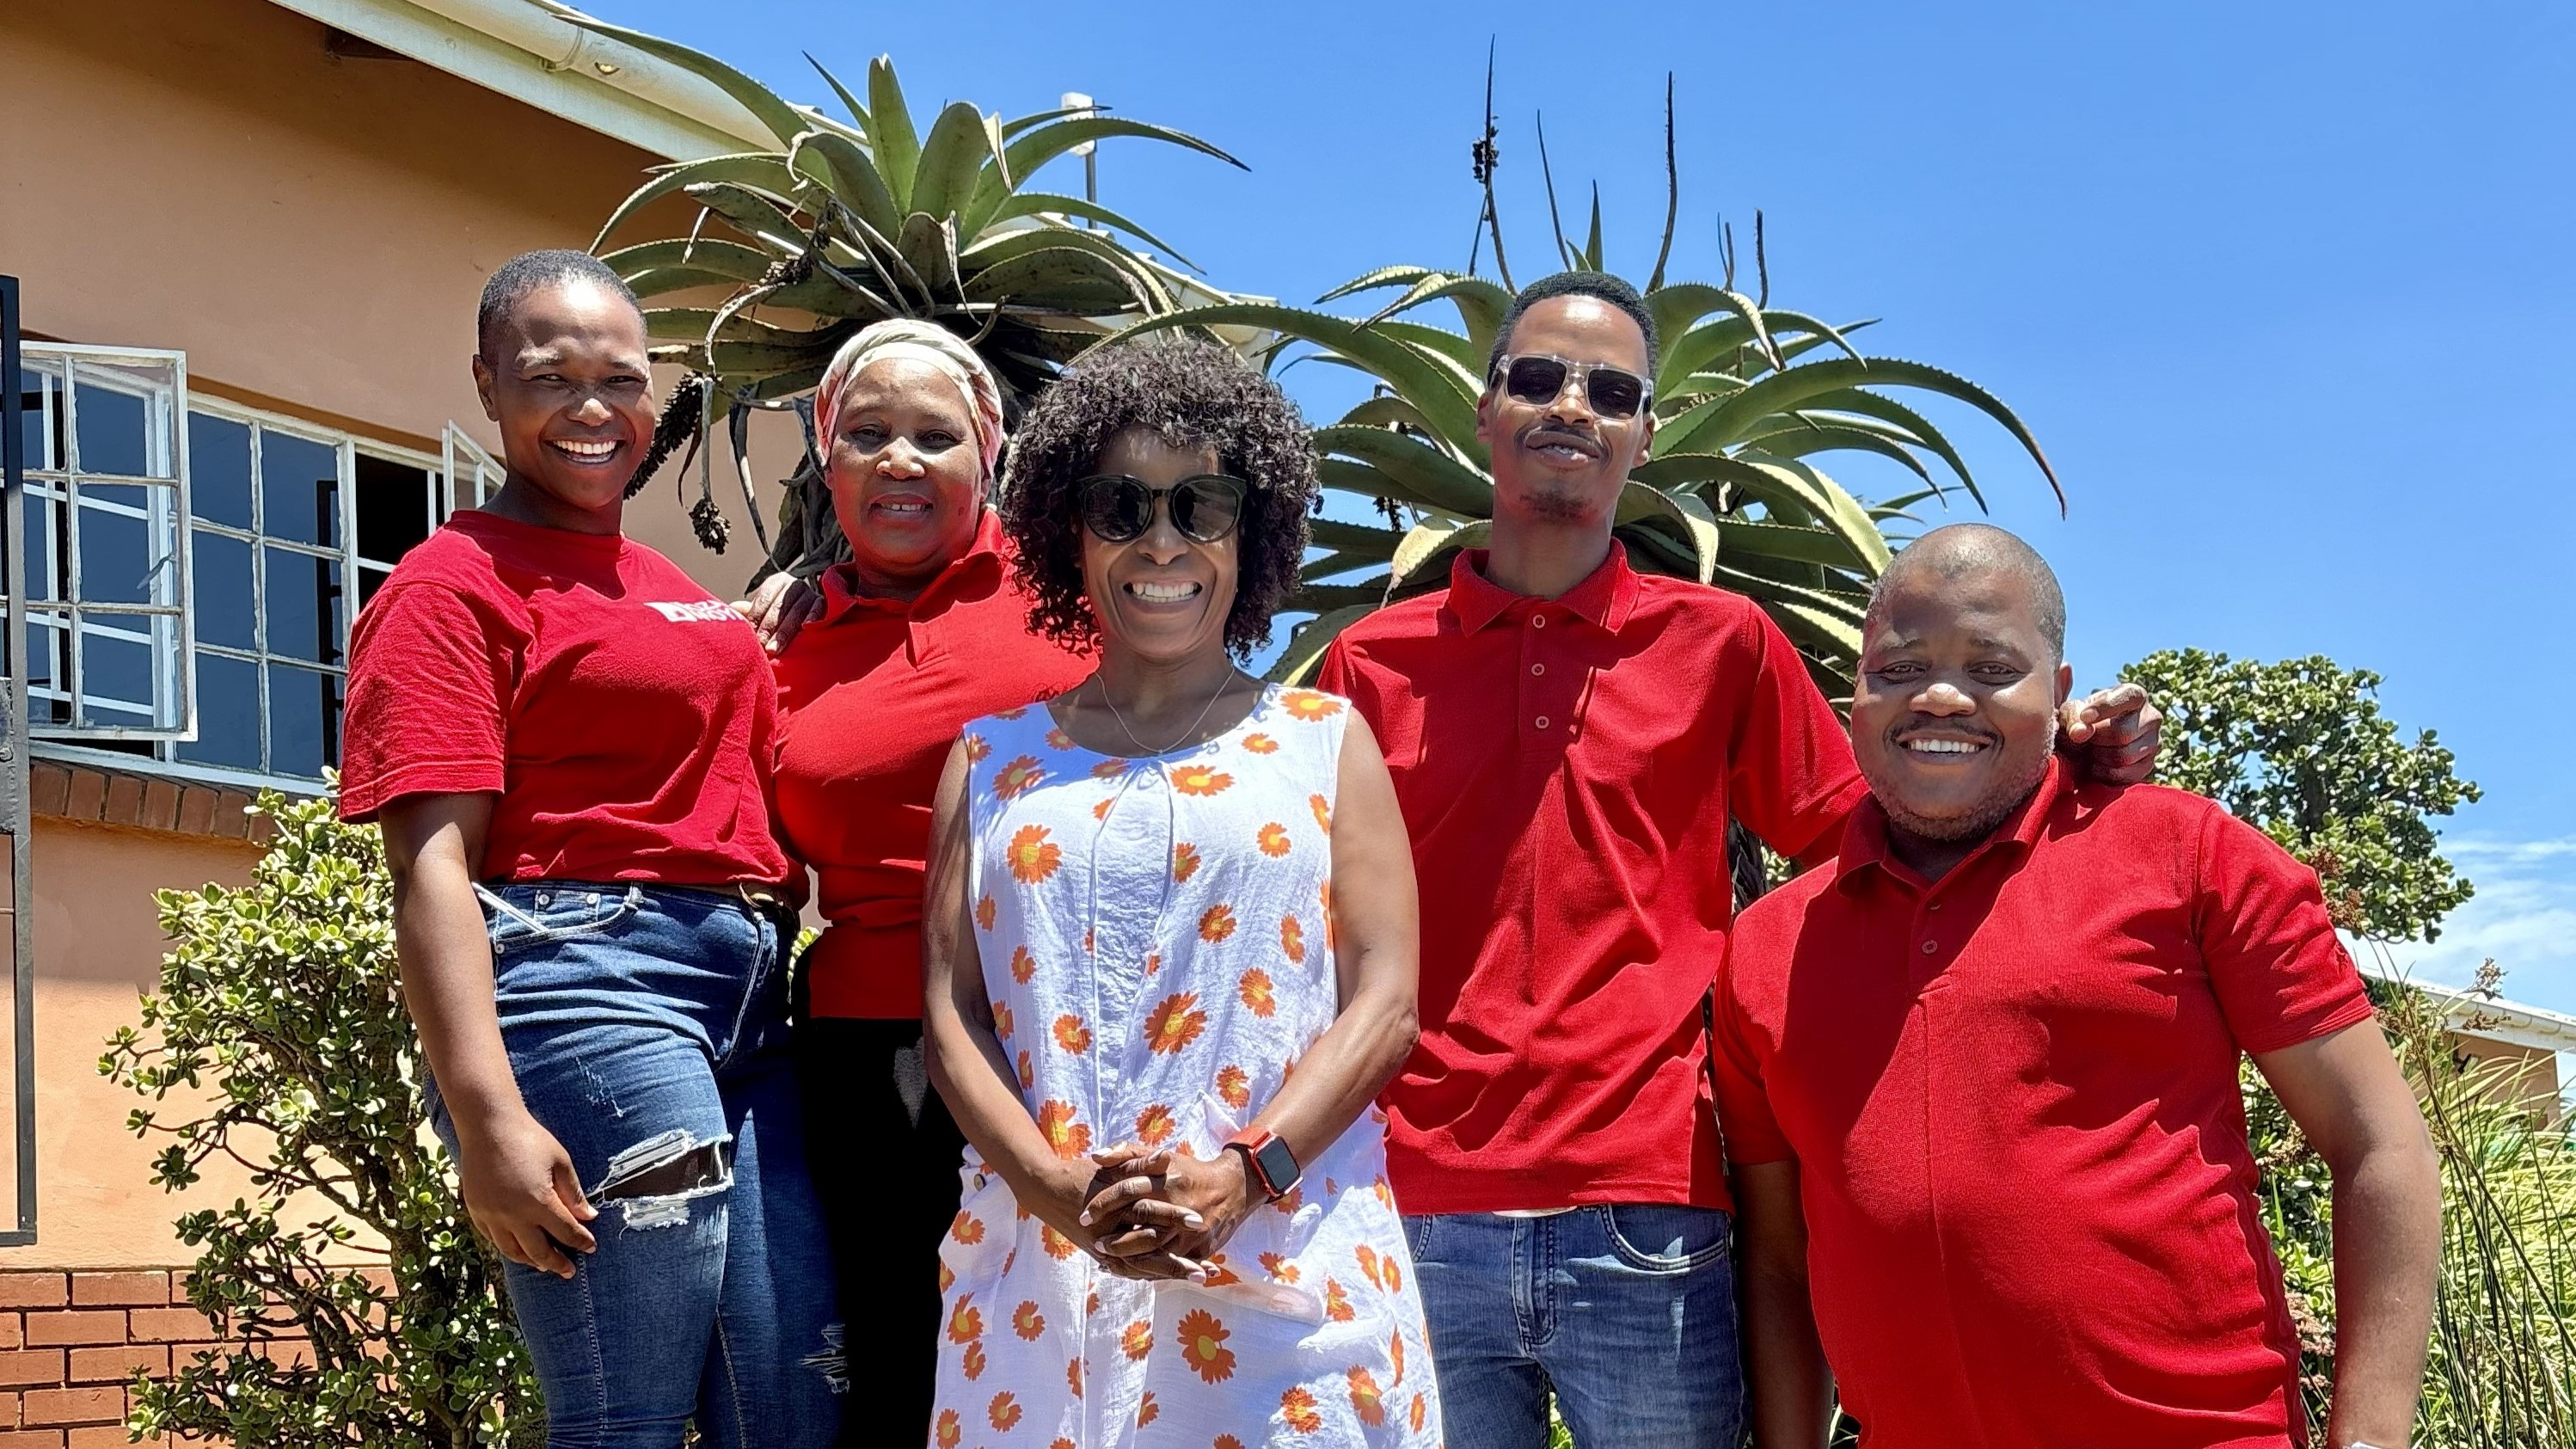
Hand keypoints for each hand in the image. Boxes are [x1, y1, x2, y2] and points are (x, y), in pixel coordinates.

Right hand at [454, 1107, 595, 1278]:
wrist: (488, 1126)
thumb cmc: (529, 1138)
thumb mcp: (560, 1162)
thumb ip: (573, 1193)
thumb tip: (588, 1217)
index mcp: (538, 1202)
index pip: (565, 1231)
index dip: (580, 1241)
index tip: (591, 1247)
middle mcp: (513, 1215)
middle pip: (538, 1251)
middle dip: (557, 1263)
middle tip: (569, 1271)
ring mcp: (491, 1215)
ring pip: (512, 1251)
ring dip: (530, 1261)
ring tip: (543, 1265)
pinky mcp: (476, 1211)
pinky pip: (493, 1239)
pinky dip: (507, 1248)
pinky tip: (517, 1249)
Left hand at [731, 572, 822, 654]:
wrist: (808, 613)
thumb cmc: (780, 616)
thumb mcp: (764, 612)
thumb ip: (749, 612)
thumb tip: (731, 609)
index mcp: (776, 582)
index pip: (764, 600)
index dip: (755, 619)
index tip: (749, 636)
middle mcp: (794, 584)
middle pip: (779, 607)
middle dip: (768, 629)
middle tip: (761, 646)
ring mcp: (810, 593)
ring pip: (796, 612)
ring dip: (785, 632)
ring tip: (774, 649)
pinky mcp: (824, 603)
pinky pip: (819, 609)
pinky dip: (813, 617)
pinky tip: (806, 628)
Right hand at [1015, 1154, 1205, 1282]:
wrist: (1048, 1190)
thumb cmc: (1083, 1174)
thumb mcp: (1112, 1166)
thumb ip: (1141, 1162)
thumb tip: (1167, 1156)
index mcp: (1114, 1208)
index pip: (1150, 1215)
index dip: (1175, 1219)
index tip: (1201, 1222)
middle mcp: (1110, 1234)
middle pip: (1149, 1250)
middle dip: (1179, 1260)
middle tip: (1206, 1269)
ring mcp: (1106, 1249)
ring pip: (1143, 1267)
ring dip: (1173, 1272)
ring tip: (1201, 1277)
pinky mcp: (1105, 1256)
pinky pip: (1134, 1270)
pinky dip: (1156, 1273)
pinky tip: (1178, 1277)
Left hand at [1082, 1143, 1258, 1277]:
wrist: (1234, 1187)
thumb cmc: (1189, 1171)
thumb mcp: (1159, 1155)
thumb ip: (1126, 1153)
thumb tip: (1096, 1156)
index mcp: (1166, 1181)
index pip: (1127, 1192)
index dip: (1103, 1205)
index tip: (1084, 1215)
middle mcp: (1179, 1207)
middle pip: (1140, 1229)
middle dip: (1114, 1240)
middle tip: (1096, 1245)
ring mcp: (1192, 1232)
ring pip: (1155, 1253)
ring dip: (1129, 1261)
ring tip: (1108, 1262)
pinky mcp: (1201, 1249)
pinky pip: (1172, 1266)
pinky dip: (1150, 1271)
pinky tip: (1132, 1271)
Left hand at [2059, 681, 2160, 784]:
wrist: (2086, 744)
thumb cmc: (2081, 720)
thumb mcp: (2071, 712)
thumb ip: (2072, 717)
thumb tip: (2080, 732)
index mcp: (2134, 695)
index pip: (2128, 697)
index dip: (2105, 708)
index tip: (2085, 716)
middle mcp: (2152, 716)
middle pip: (2123, 733)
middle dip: (2096, 740)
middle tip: (2084, 740)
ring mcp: (2154, 742)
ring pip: (2124, 756)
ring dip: (2098, 757)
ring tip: (2090, 751)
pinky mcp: (2149, 765)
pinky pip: (2126, 775)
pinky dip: (2104, 774)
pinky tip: (2095, 766)